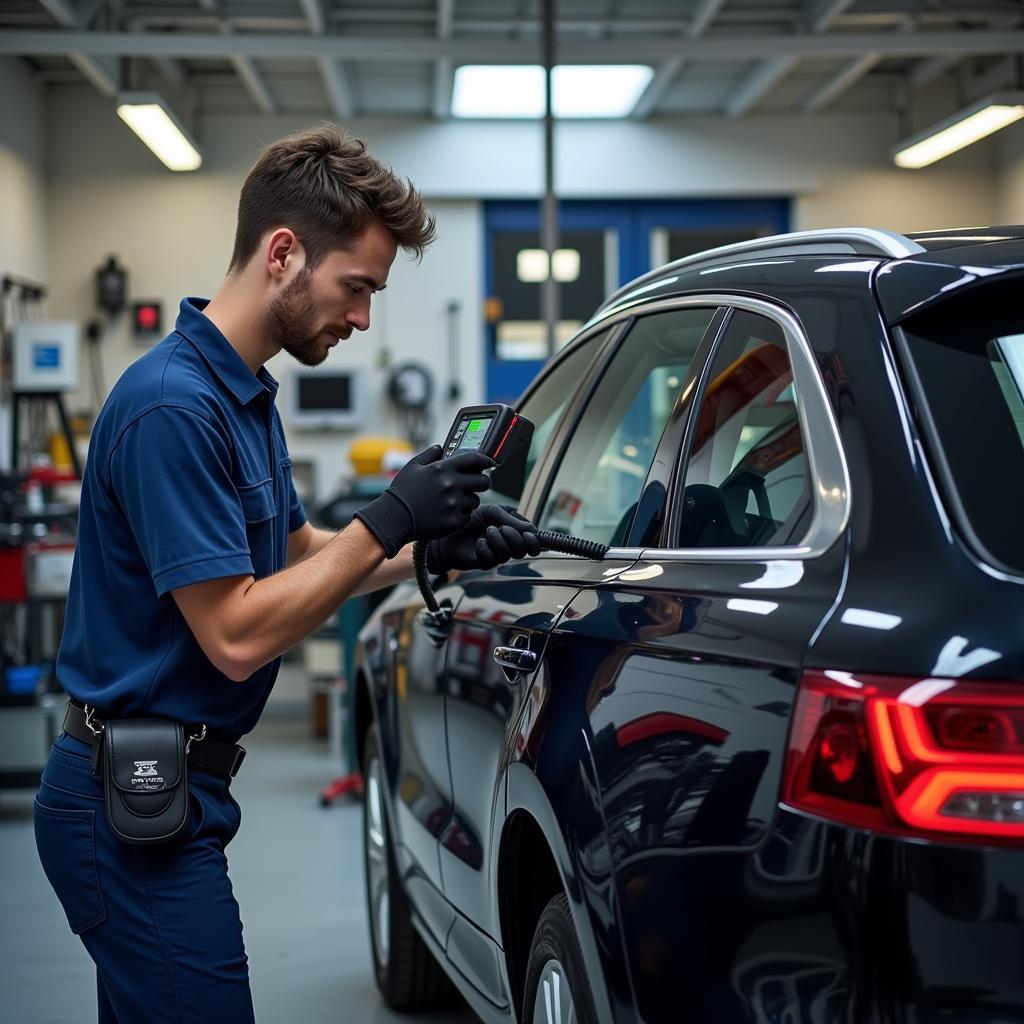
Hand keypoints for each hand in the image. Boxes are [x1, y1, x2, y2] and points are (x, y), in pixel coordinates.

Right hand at [354, 445, 492, 557]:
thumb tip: (440, 447)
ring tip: (453, 502)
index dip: (486, 460)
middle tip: (474, 486)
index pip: (474, 460)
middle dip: (481, 483)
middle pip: (483, 482)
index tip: (489, 463)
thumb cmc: (402, 492)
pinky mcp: (454, 521)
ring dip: (468, 501)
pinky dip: (461, 516)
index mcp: (443, 468)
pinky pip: (467, 516)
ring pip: (475, 501)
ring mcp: (454, 503)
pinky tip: (448, 514)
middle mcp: (451, 484)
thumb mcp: (412, 467)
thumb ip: (429, 455)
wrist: (394, 518)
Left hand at [427, 504, 541, 573]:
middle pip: (523, 550)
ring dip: (498, 541)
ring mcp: (496, 556)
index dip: (534, 541)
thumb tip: (533, 531)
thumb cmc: (471, 518)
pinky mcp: (483, 563)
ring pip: (507, 554)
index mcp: (513, 532)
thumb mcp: (492, 512)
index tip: (529, 534)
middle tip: (502, 528)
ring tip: (487, 531)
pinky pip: (491, 560)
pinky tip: (478, 542)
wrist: (448, 529)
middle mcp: (507, 546)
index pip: (532, 542)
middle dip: (515, 538)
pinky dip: (485, 548)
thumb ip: (512, 521)